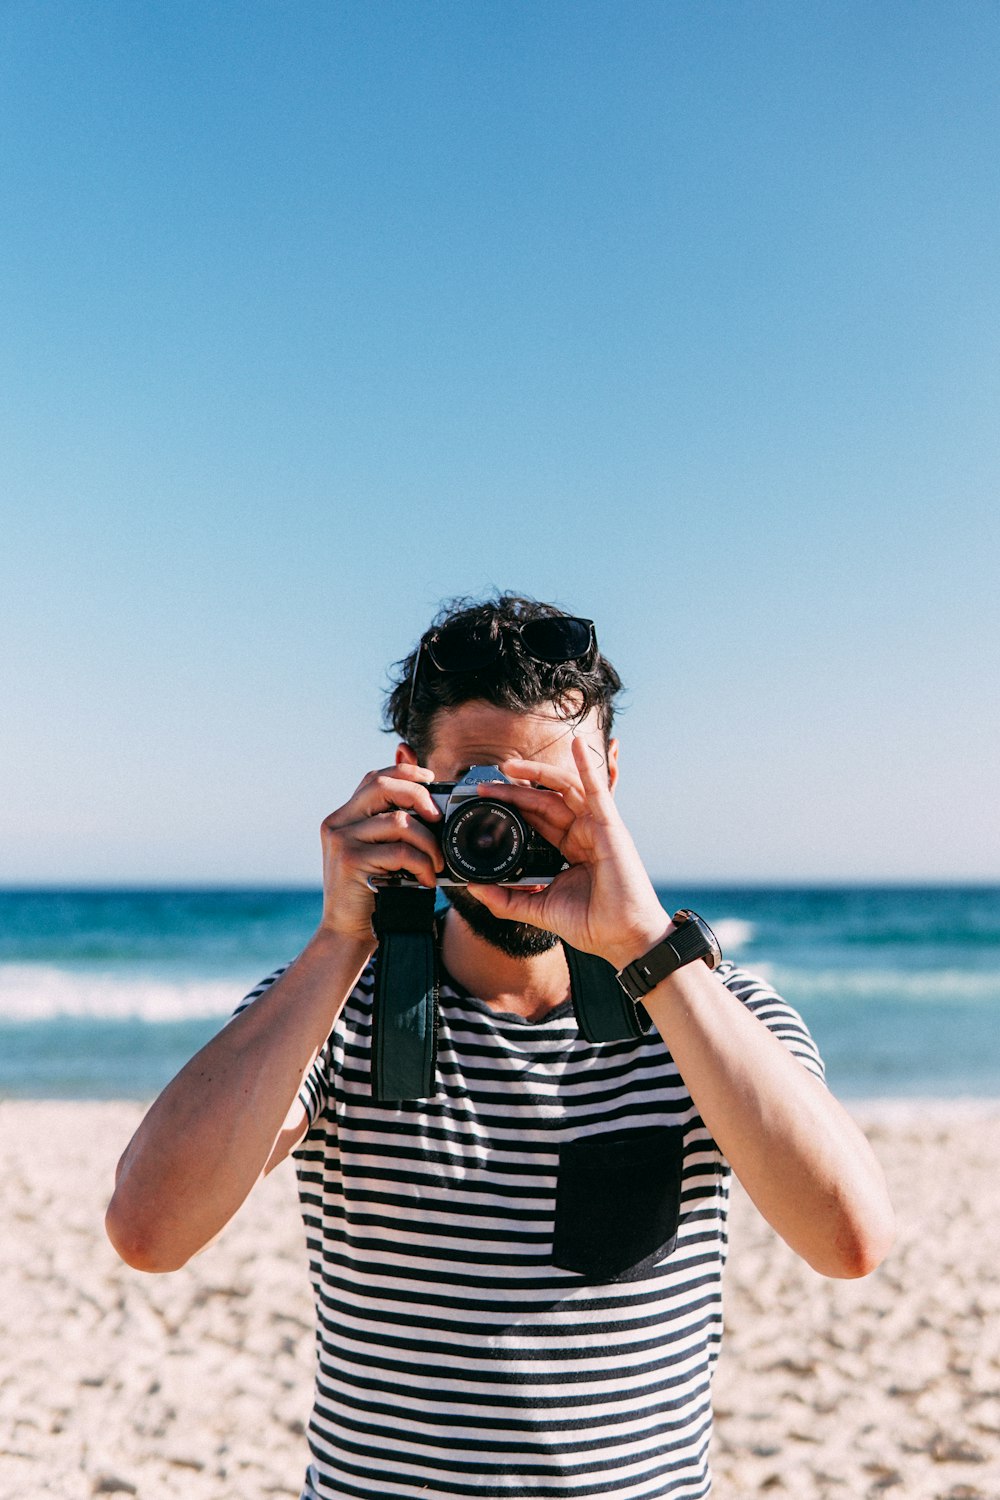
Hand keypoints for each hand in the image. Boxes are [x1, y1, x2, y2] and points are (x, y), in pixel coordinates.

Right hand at [317, 764, 443, 943]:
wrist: (348, 933)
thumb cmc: (374, 893)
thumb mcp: (383, 853)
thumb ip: (396, 828)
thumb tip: (434, 805)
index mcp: (345, 816)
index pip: (375, 778)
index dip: (405, 771)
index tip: (431, 779)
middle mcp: (338, 823)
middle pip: (382, 786)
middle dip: (419, 796)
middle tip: (439, 818)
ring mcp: (342, 840)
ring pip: (398, 821)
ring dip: (428, 842)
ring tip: (437, 863)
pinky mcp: (351, 860)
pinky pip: (400, 850)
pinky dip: (422, 864)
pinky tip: (426, 879)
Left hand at [466, 737, 669, 970]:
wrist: (622, 939)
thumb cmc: (592, 924)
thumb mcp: (538, 909)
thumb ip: (506, 899)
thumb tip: (473, 888)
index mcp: (568, 848)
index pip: (536, 818)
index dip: (512, 806)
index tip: (484, 801)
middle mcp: (582, 833)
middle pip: (544, 801)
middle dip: (514, 790)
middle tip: (485, 784)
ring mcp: (597, 827)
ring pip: (564, 790)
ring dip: (538, 773)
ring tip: (509, 766)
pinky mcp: (610, 827)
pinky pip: (598, 790)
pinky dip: (586, 765)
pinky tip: (577, 744)